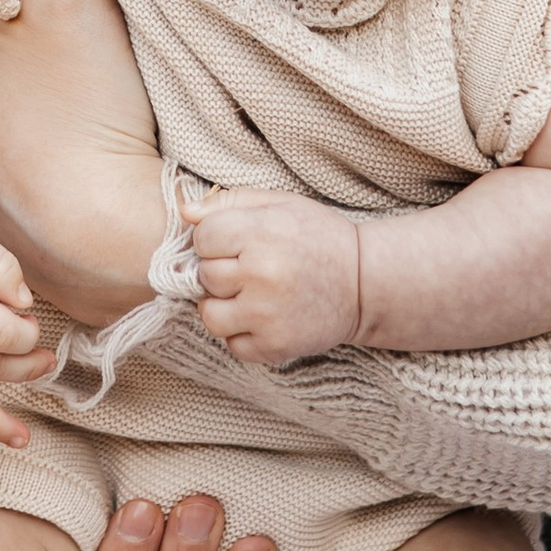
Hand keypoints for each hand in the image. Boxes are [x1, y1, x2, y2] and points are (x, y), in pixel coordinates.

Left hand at [195, 186, 364, 364]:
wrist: (366, 283)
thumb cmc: (319, 237)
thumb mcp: (280, 205)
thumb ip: (229, 203)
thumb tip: (185, 212)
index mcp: (260, 234)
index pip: (202, 238)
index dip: (215, 239)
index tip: (237, 242)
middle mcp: (261, 275)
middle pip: (205, 275)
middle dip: (220, 270)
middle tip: (249, 268)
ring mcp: (266, 315)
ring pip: (210, 315)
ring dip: (223, 306)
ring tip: (248, 296)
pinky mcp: (275, 346)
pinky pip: (232, 345)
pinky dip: (242, 334)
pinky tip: (262, 318)